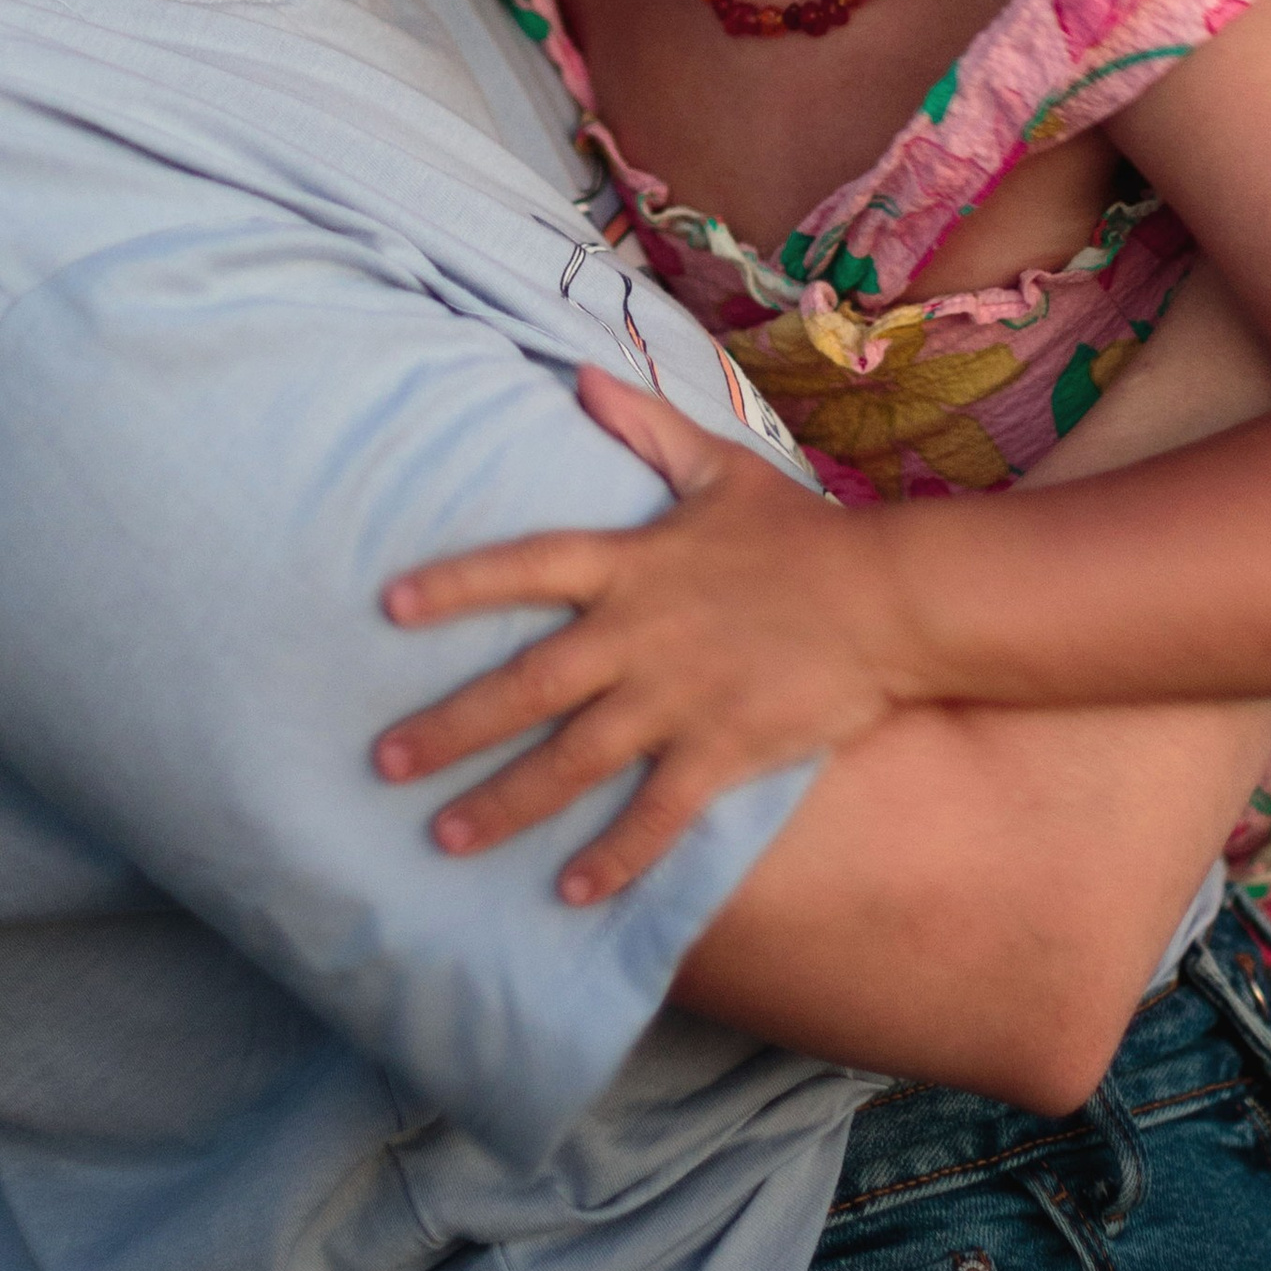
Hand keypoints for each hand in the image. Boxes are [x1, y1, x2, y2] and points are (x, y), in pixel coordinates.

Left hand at [376, 365, 894, 904]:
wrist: (888, 599)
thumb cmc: (800, 531)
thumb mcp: (719, 467)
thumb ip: (644, 426)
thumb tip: (581, 375)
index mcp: (631, 565)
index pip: (525, 568)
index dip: (457, 585)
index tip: (389, 606)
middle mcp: (638, 637)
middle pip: (527, 686)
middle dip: (450, 727)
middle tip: (382, 762)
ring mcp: (677, 701)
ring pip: (573, 762)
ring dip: (505, 803)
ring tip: (443, 838)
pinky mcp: (721, 753)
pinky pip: (655, 817)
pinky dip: (613, 857)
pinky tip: (567, 894)